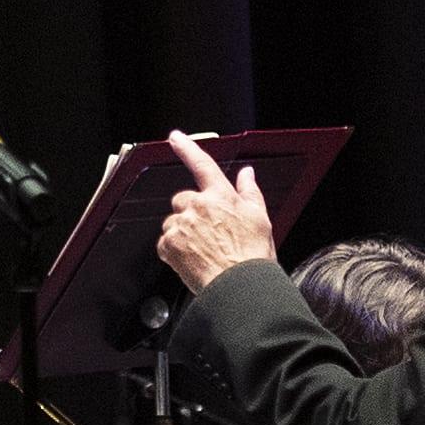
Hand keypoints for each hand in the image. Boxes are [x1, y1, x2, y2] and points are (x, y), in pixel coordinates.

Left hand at [156, 136, 279, 290]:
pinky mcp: (168, 245)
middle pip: (183, 200)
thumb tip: (247, 173)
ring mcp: (181, 225)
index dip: (187, 148)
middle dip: (190, 212)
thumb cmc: (252, 255)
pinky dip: (174, 251)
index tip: (175, 137)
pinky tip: (192, 259)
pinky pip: (165, 243)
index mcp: (220, 196)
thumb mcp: (259, 218)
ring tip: (203, 250)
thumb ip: (249, 190)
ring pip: (173, 223)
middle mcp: (198, 206)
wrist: (239, 286)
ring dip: (182, 233)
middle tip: (208, 233)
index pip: (202, 165)